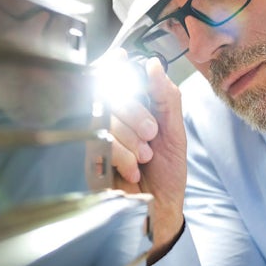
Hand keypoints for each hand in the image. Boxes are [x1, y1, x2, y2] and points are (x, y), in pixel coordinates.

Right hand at [96, 49, 186, 263]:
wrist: (161, 209)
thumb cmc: (166, 172)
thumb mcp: (174, 132)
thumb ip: (166, 98)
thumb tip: (154, 65)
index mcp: (131, 109)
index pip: (115, 79)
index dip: (113, 65)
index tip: (120, 56)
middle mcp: (111, 121)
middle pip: (109, 96)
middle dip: (135, 112)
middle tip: (152, 133)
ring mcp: (98, 139)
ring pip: (105, 119)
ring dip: (131, 138)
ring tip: (145, 158)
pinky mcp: (90, 160)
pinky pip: (101, 144)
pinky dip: (122, 156)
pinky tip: (133, 170)